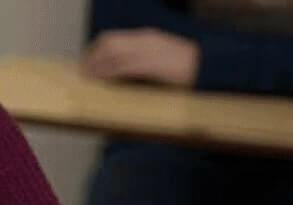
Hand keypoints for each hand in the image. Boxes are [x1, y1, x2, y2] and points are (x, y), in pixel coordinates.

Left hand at [81, 28, 199, 87]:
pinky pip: (124, 67)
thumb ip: (142, 59)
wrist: (208, 65)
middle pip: (108, 44)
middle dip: (92, 57)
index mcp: (147, 36)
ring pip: (113, 54)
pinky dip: (110, 73)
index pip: (112, 38)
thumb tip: (122, 70)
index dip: (95, 50)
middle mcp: (144, 40)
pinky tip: (103, 80)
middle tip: (84, 71)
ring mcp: (148, 51)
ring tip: (88, 77)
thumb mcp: (160, 56)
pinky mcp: (152, 64)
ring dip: (97, 66)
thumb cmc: (186, 65)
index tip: (88, 61)